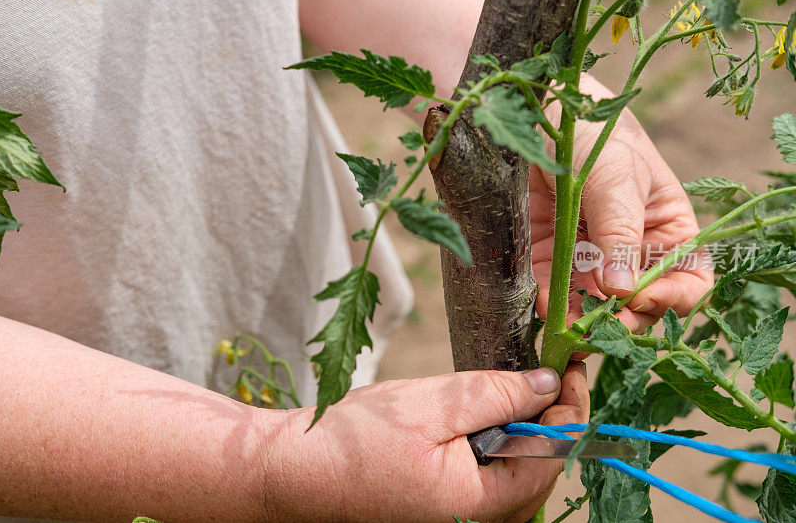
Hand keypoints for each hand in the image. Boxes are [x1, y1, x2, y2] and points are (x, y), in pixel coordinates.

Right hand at [265, 363, 587, 521]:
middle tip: (545, 366)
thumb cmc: (357, 440)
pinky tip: (482, 419)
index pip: (555, 451)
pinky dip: (498, 445)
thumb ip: (498, 394)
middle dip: (550, 415)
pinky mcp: (447, 511)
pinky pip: (491, 481)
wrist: (296, 472)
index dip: (571, 402)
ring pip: (519, 474)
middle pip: (542, 467)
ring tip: (516, 387)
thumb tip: (550, 382)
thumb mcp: (433, 404)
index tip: (571, 359)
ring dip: (524, 429)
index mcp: (483, 504)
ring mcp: (463, 520)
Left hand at [531, 75, 713, 331]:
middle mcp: (630, 250)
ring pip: (595, 308)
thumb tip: (623, 289)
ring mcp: (588, 257)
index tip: (641, 298)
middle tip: (601, 326)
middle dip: (623, 319)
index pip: (687, 279)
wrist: (534, 110)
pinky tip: (546, 311)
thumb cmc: (592, 130)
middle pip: (638, 304)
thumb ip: (620, 231)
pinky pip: (554, 295)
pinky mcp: (548, 257)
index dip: (672, 298)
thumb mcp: (614, 176)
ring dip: (585, 324)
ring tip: (572, 332)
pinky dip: (552, 309)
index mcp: (666, 228)